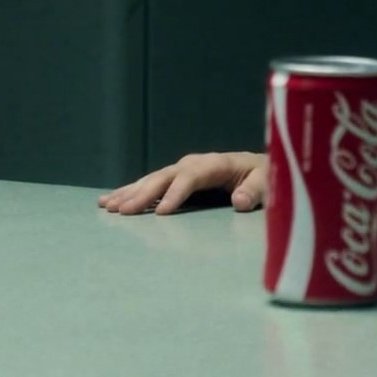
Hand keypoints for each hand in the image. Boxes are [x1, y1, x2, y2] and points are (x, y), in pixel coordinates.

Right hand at [96, 152, 267, 215]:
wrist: (262, 167)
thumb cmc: (265, 177)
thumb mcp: (269, 183)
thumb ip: (256, 191)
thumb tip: (239, 201)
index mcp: (216, 164)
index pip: (192, 176)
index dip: (176, 193)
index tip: (162, 212)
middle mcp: (194, 164)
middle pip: (165, 177)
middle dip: (143, 193)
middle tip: (122, 210)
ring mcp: (183, 170)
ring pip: (151, 180)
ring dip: (129, 192)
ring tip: (107, 206)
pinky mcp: (176, 179)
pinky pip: (150, 185)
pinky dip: (130, 192)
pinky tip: (111, 201)